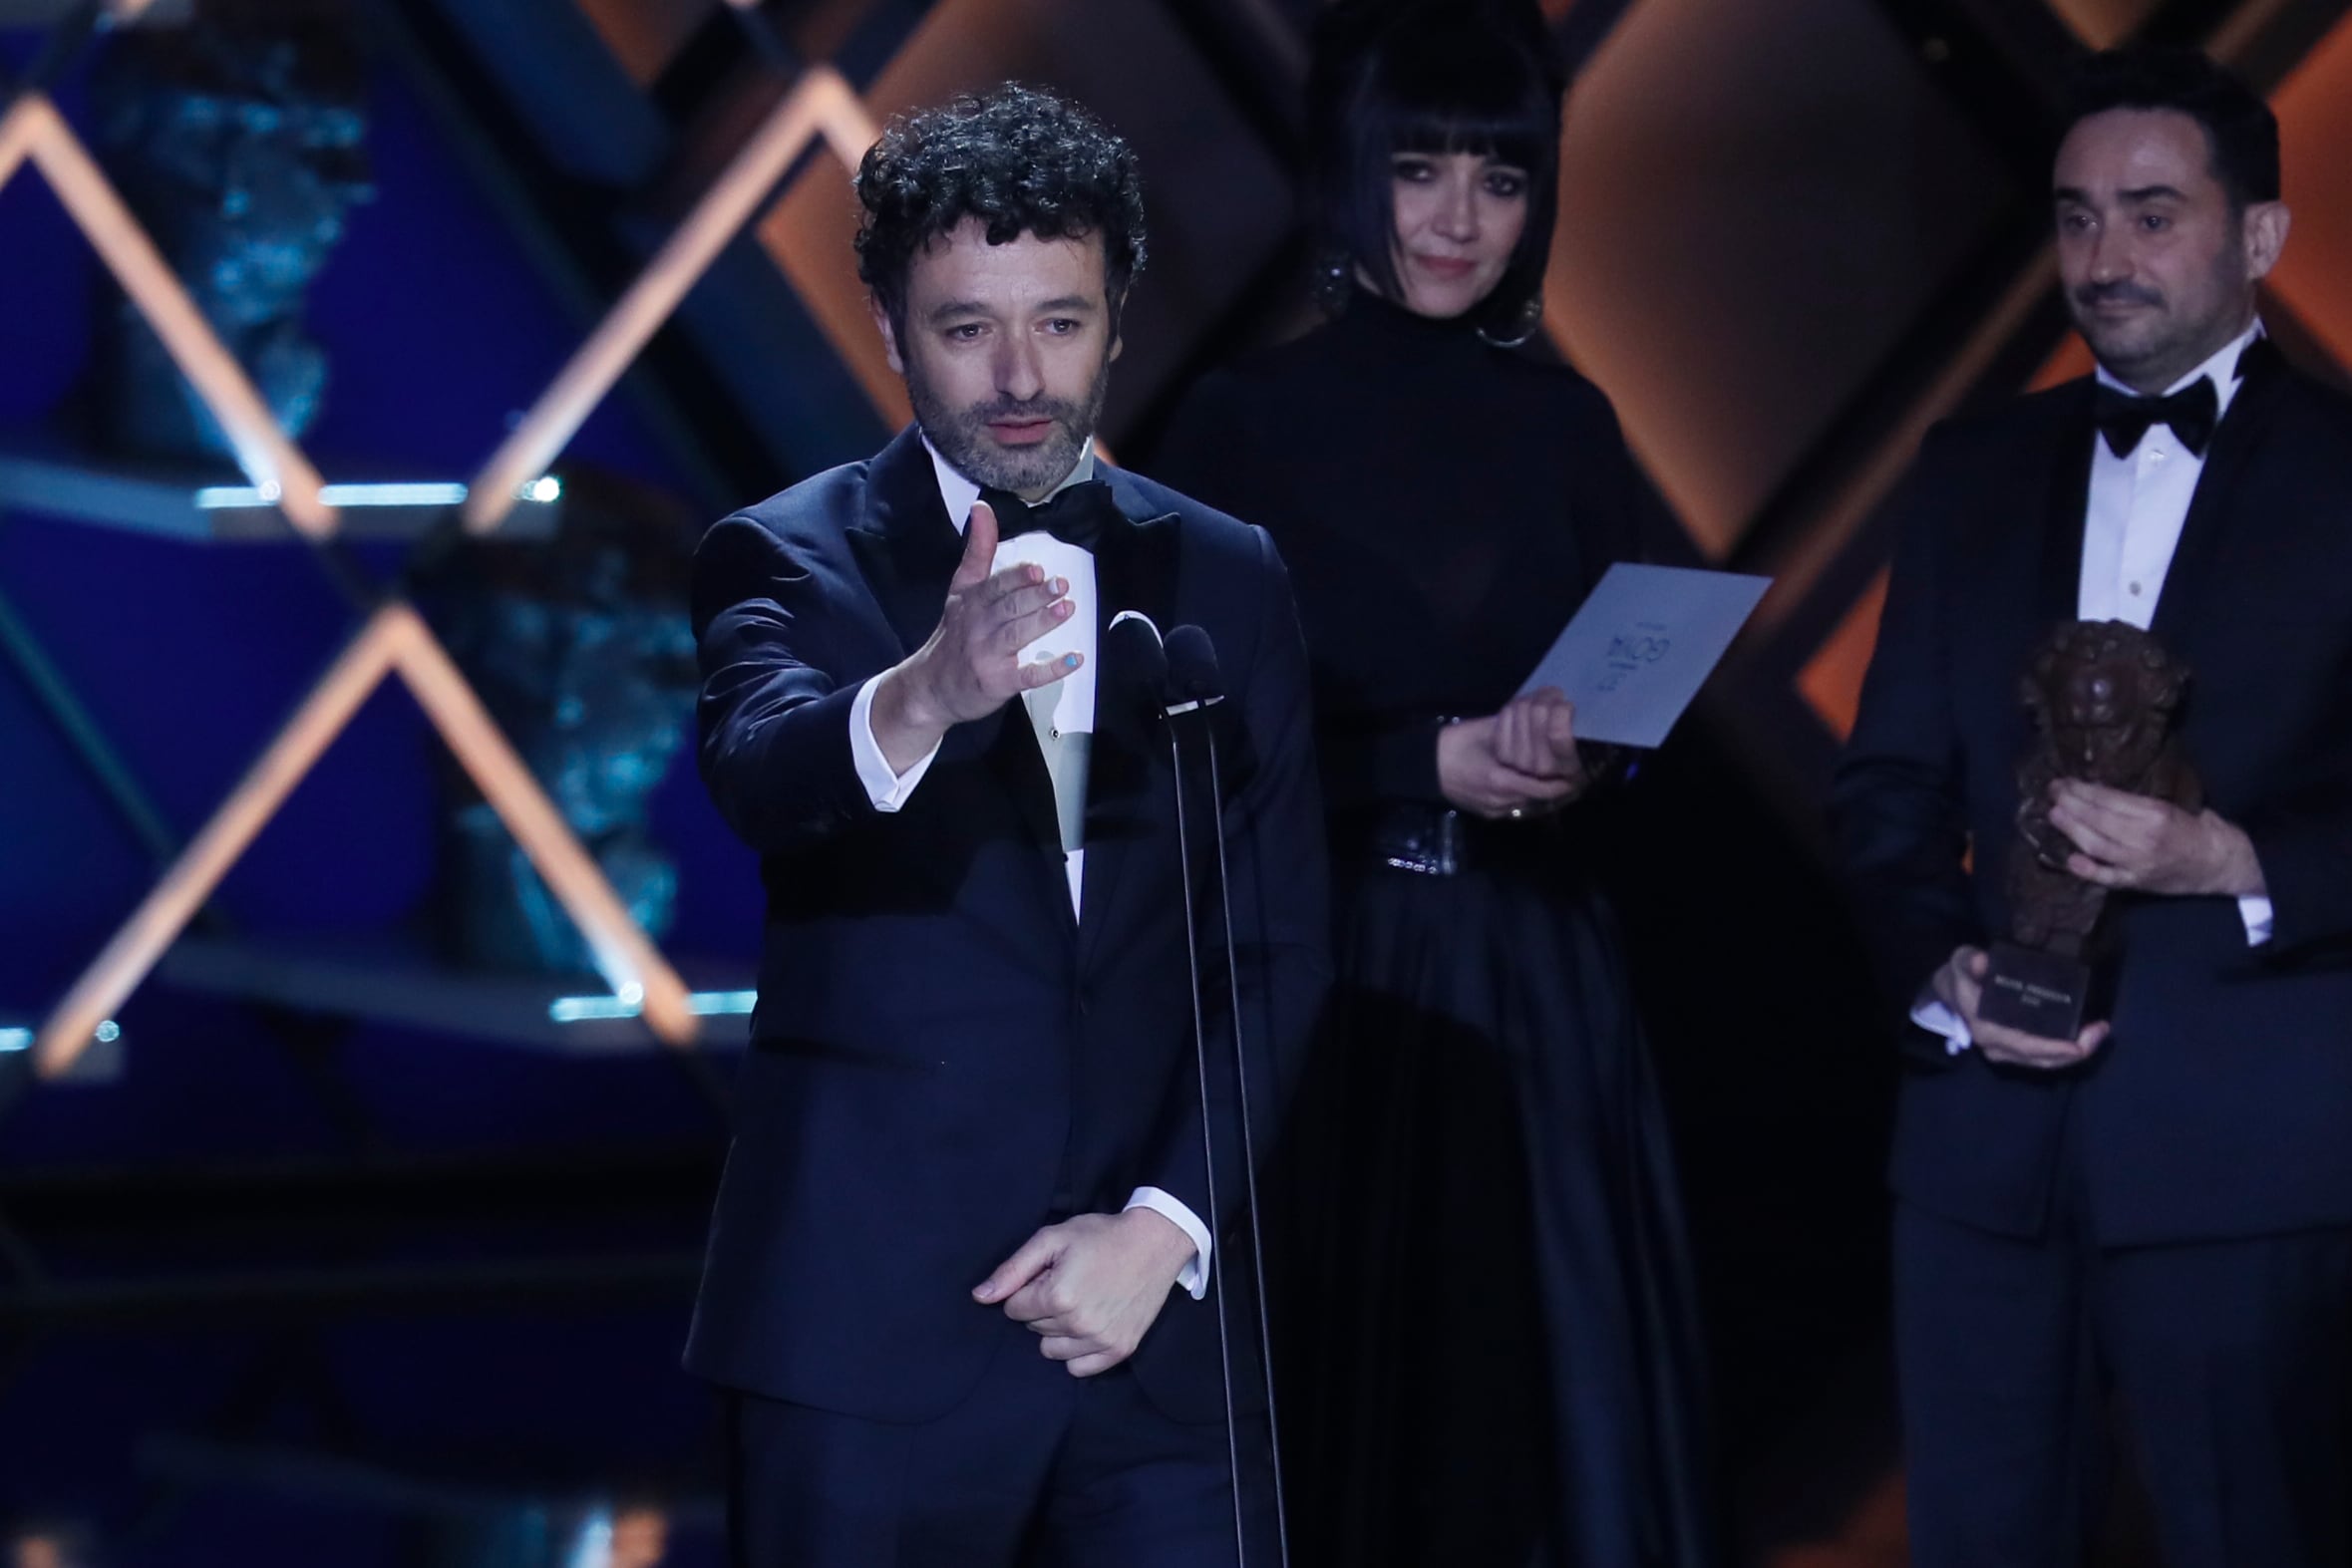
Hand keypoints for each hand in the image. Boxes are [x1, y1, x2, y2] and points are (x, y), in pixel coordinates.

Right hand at [870, 499, 1081, 770]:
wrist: (929, 687)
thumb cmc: (955, 633)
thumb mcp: (961, 589)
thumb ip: (978, 550)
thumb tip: (982, 507)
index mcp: (971, 601)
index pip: (994, 586)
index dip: (1015, 578)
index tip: (1037, 569)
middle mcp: (977, 626)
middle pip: (1007, 608)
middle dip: (1034, 596)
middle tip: (1061, 585)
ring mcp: (987, 656)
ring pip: (1016, 636)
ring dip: (1042, 623)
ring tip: (1067, 609)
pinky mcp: (998, 683)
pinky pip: (1026, 676)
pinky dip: (1050, 669)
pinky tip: (1074, 659)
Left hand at [973, 1210, 1195, 1376]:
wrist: (1154, 1243)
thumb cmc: (1100, 1236)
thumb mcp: (1052, 1239)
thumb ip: (1013, 1269)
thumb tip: (980, 1297)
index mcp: (1058, 1296)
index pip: (1014, 1309)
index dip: (1028, 1289)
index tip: (1050, 1273)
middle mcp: (1078, 1325)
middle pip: (1032, 1329)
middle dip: (1042, 1307)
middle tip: (1069, 1282)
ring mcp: (1101, 1341)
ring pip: (1051, 1350)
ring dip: (1057, 1330)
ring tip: (1080, 1302)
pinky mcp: (1119, 1351)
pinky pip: (1078, 1368)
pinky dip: (1077, 1351)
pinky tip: (1088, 1326)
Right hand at [1437, 689, 1585, 819]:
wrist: (1424, 766)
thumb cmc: (1454, 744)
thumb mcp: (1486, 732)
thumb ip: (1514, 733)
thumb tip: (1539, 723)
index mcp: (1501, 781)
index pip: (1543, 788)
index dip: (1562, 783)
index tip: (1576, 774)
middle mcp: (1500, 801)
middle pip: (1538, 800)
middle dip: (1553, 789)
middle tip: (1568, 776)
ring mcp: (1492, 810)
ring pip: (1527, 805)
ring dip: (1539, 794)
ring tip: (1552, 780)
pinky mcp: (1486, 813)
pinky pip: (1513, 807)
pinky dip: (1524, 797)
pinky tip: (1527, 785)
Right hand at [1932, 945, 2109, 1069]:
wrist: (1949, 992)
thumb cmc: (1961, 977)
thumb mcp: (1960, 962)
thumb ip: (1969, 961)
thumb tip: (1981, 960)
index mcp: (1986, 1028)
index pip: (2024, 1045)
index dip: (2053, 1048)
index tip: (2079, 1045)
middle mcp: (1997, 1046)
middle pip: (2041, 1058)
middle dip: (2075, 1051)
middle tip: (2102, 1031)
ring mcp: (2006, 1050)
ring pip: (2044, 1060)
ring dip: (2074, 1052)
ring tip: (2099, 1033)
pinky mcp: (2014, 1048)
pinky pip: (2042, 1055)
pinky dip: (2064, 1050)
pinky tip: (2083, 1035)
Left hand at [2046, 781, 2265, 897]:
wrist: (2221, 862)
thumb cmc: (2196, 828)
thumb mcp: (2172, 805)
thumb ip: (2138, 803)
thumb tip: (2098, 791)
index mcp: (2156, 813)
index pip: (2110, 800)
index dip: (2082, 790)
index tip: (2064, 782)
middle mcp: (2144, 837)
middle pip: (2098, 820)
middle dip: (2071, 805)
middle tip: (2052, 793)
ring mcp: (2138, 862)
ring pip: (2097, 845)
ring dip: (2072, 830)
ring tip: (2054, 815)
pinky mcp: (2137, 882)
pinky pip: (2108, 878)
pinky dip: (2088, 870)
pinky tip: (2071, 860)